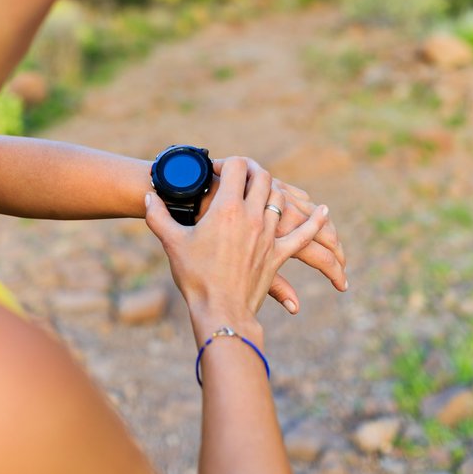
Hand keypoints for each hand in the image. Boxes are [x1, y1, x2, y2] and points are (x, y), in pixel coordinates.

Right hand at [145, 158, 329, 337]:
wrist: (220, 312)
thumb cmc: (195, 277)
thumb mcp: (172, 242)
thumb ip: (158, 215)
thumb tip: (148, 195)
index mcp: (227, 208)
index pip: (236, 166)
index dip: (226, 161)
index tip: (216, 168)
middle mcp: (252, 215)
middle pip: (262, 177)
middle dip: (251, 170)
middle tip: (239, 174)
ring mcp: (269, 234)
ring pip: (280, 198)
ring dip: (272, 189)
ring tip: (262, 188)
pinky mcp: (279, 254)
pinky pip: (303, 234)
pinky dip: (315, 221)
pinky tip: (323, 211)